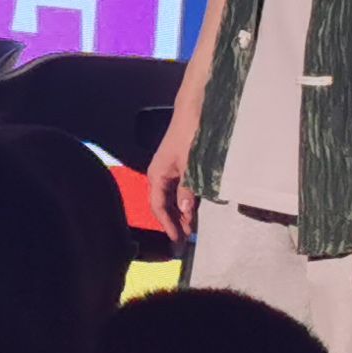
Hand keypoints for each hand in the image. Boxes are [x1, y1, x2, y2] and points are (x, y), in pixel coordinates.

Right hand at [145, 111, 199, 245]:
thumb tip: (184, 213)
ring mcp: (170, 172)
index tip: (177, 239)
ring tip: (189, 230)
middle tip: (184, 241)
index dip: (167, 224)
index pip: (158, 206)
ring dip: (179, 214)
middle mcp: (160, 176)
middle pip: (163, 205)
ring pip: (171, 199)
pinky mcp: (180, 168)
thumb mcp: (189, 165)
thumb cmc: (189, 136)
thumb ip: (186, 189)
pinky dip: (184, 203)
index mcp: (157, 175)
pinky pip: (179, 191)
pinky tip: (192, 212)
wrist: (194, 112)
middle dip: (172, 223)